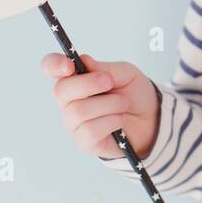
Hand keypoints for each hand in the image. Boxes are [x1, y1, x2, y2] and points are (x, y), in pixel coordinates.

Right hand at [41, 53, 161, 159]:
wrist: (151, 118)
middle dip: (89, 84)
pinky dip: (112, 121)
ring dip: (109, 104)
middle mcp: (69, 101)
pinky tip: (120, 120)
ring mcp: (74, 123)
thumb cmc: (133, 94)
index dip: (54, 65)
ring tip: (123, 104)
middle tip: (109, 82)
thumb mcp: (125, 73)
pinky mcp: (85, 141)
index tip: (70, 66)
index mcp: (75, 79)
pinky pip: (91, 130)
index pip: (50, 67)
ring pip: (79, 111)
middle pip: (61, 91)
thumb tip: (83, 60)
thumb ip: (105, 68)